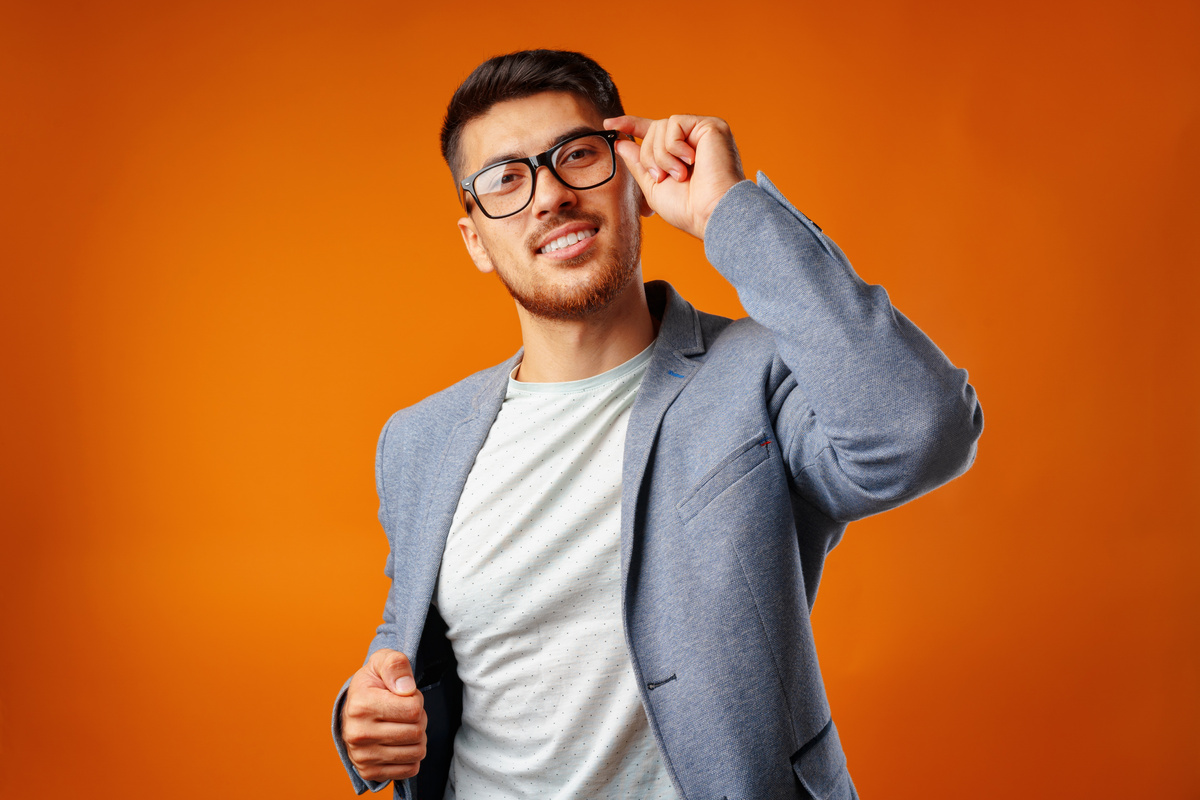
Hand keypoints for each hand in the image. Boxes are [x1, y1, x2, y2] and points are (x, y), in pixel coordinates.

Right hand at [342, 649, 426, 783]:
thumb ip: (396, 665)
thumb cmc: (374, 682)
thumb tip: (406, 689)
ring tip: (404, 726)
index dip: (417, 700)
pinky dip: (412, 756)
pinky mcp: (368, 771)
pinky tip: (400, 743)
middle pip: (416, 732)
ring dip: (418, 738)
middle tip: (407, 712)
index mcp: (361, 705)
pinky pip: (409, 770)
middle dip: (420, 719)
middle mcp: (357, 733)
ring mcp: (361, 756)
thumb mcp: (383, 661)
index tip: (405, 695)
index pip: (413, 709)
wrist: (355, 706)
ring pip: (416, 752)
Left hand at [604, 114, 744, 239]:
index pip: (653, 132)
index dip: (631, 125)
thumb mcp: (654, 187)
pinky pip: (674, 124)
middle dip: (649, 156)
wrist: (711, 214)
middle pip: (653, 130)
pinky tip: (689, 162)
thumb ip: (639, 163)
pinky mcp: (711, 126)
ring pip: (661, 126)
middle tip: (662, 177)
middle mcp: (694, 140)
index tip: (609, 123)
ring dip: (662, 155)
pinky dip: (673, 147)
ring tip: (679, 174)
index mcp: (681, 154)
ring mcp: (703, 132)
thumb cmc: (688, 209)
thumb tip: (621, 143)